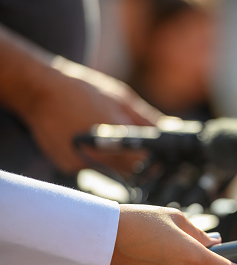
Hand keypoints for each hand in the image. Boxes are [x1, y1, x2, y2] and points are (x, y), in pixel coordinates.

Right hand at [21, 57, 163, 174]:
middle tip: (142, 149)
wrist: (38, 90)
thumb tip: (170, 131)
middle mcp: (99, 157)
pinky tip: (90, 142)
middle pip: (131, 172)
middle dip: (141, 163)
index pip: (147, 163)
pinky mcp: (69, 168)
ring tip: (111, 140)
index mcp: (116, 140)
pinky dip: (99, 160)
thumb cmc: (82, 91)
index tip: (164, 158)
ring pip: (113, 173)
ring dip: (120, 163)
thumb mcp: (122, 99)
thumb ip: (148, 120)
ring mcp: (82, 165)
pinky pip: (93, 169)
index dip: (158, 162)